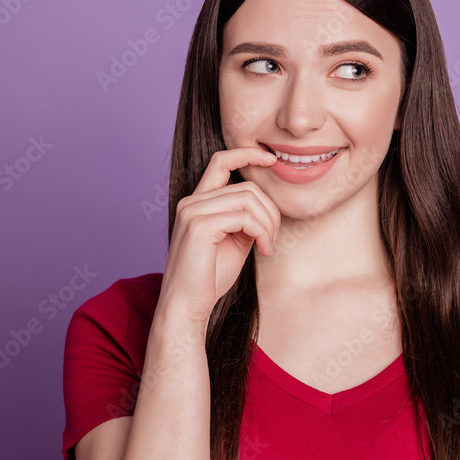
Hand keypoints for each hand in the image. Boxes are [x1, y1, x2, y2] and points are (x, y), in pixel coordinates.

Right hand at [157, 147, 279, 324]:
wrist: (186, 306)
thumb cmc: (210, 278)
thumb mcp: (235, 241)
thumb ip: (246, 218)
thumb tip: (268, 205)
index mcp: (198, 202)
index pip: (221, 161)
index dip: (247, 153)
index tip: (271, 158)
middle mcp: (192, 202)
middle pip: (247, 186)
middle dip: (271, 211)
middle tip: (273, 238)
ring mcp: (193, 212)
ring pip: (249, 199)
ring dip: (269, 223)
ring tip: (268, 245)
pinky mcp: (199, 226)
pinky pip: (245, 217)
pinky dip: (262, 232)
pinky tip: (263, 250)